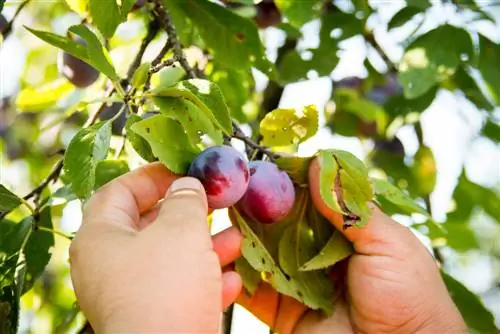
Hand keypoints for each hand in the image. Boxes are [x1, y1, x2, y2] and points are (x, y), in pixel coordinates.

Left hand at [69, 163, 242, 332]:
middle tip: (214, 202)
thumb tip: (187, 186)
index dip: (152, 175)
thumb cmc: (166, 286)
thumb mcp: (180, 231)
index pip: (119, 190)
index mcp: (101, 238)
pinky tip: (231, 281)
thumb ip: (186, 200)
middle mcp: (109, 266)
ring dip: (205, 247)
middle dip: (188, 214)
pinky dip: (204, 282)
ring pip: (170, 260)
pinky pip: (177, 291)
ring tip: (236, 238)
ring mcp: (130, 295)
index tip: (185, 169)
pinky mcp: (151, 318)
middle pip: (149, 226)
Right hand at [237, 157, 467, 333]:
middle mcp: (318, 252)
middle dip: (257, 207)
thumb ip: (350, 207)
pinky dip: (235, 275)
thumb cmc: (409, 298)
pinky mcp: (282, 310)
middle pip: (280, 223)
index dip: (286, 183)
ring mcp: (299, 281)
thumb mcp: (388, 243)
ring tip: (221, 217)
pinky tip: (222, 257)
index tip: (261, 167)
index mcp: (346, 232)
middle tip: (233, 189)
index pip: (309, 199)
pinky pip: (252, 291)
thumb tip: (319, 163)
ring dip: (241, 236)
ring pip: (261, 253)